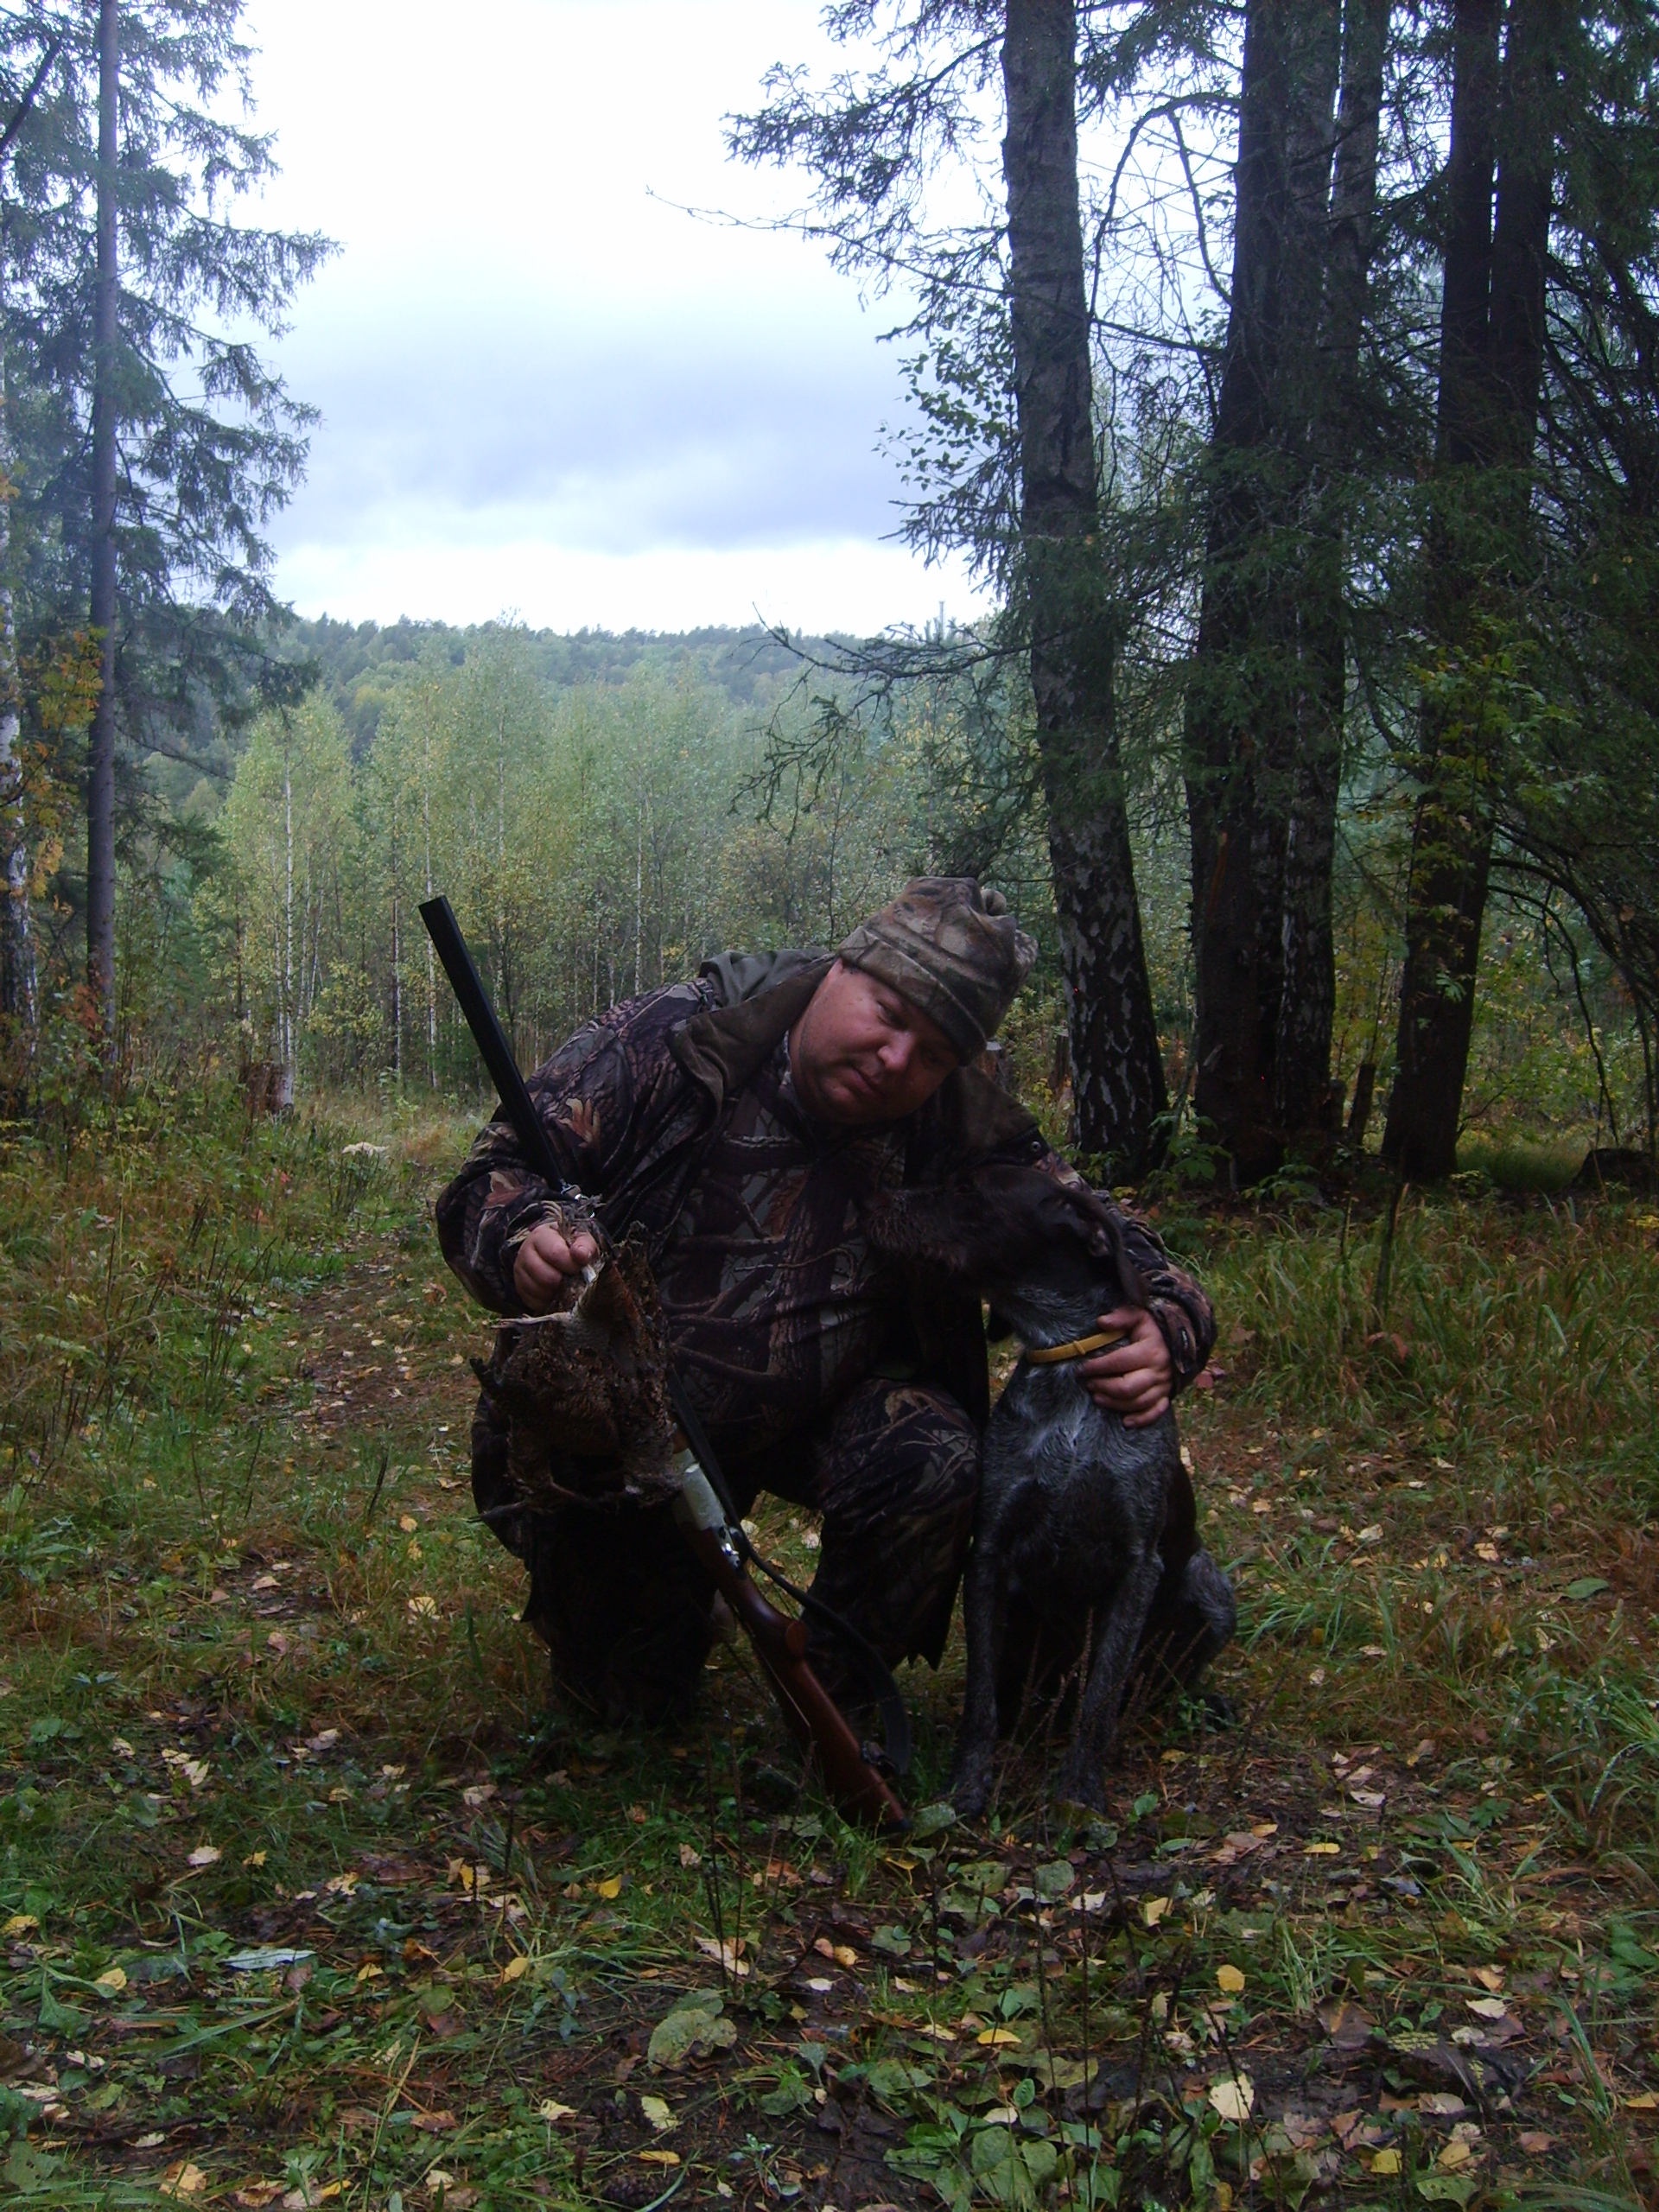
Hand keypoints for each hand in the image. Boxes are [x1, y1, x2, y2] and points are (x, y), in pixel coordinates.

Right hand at [512, 1221, 598, 1311]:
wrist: (556, 1254)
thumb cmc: (570, 1246)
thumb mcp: (581, 1240)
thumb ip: (585, 1245)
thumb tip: (581, 1255)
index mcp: (541, 1235)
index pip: (554, 1253)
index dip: (571, 1264)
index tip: (579, 1268)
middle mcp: (525, 1251)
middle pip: (545, 1276)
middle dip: (563, 1281)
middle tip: (571, 1278)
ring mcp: (519, 1271)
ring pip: (538, 1291)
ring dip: (555, 1292)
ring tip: (563, 1284)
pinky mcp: (520, 1288)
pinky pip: (533, 1302)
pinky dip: (547, 1301)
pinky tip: (555, 1293)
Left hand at [1077, 1306, 1172, 1427]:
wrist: (1183, 1339)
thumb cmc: (1154, 1328)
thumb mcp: (1140, 1316)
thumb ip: (1122, 1316)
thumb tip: (1101, 1322)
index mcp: (1150, 1351)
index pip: (1119, 1362)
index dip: (1098, 1367)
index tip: (1082, 1369)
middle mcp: (1158, 1371)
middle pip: (1127, 1387)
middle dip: (1104, 1387)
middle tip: (1089, 1384)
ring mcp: (1164, 1386)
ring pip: (1137, 1402)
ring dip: (1115, 1403)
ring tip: (1097, 1397)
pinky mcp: (1166, 1396)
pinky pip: (1155, 1412)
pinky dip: (1141, 1420)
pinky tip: (1125, 1422)